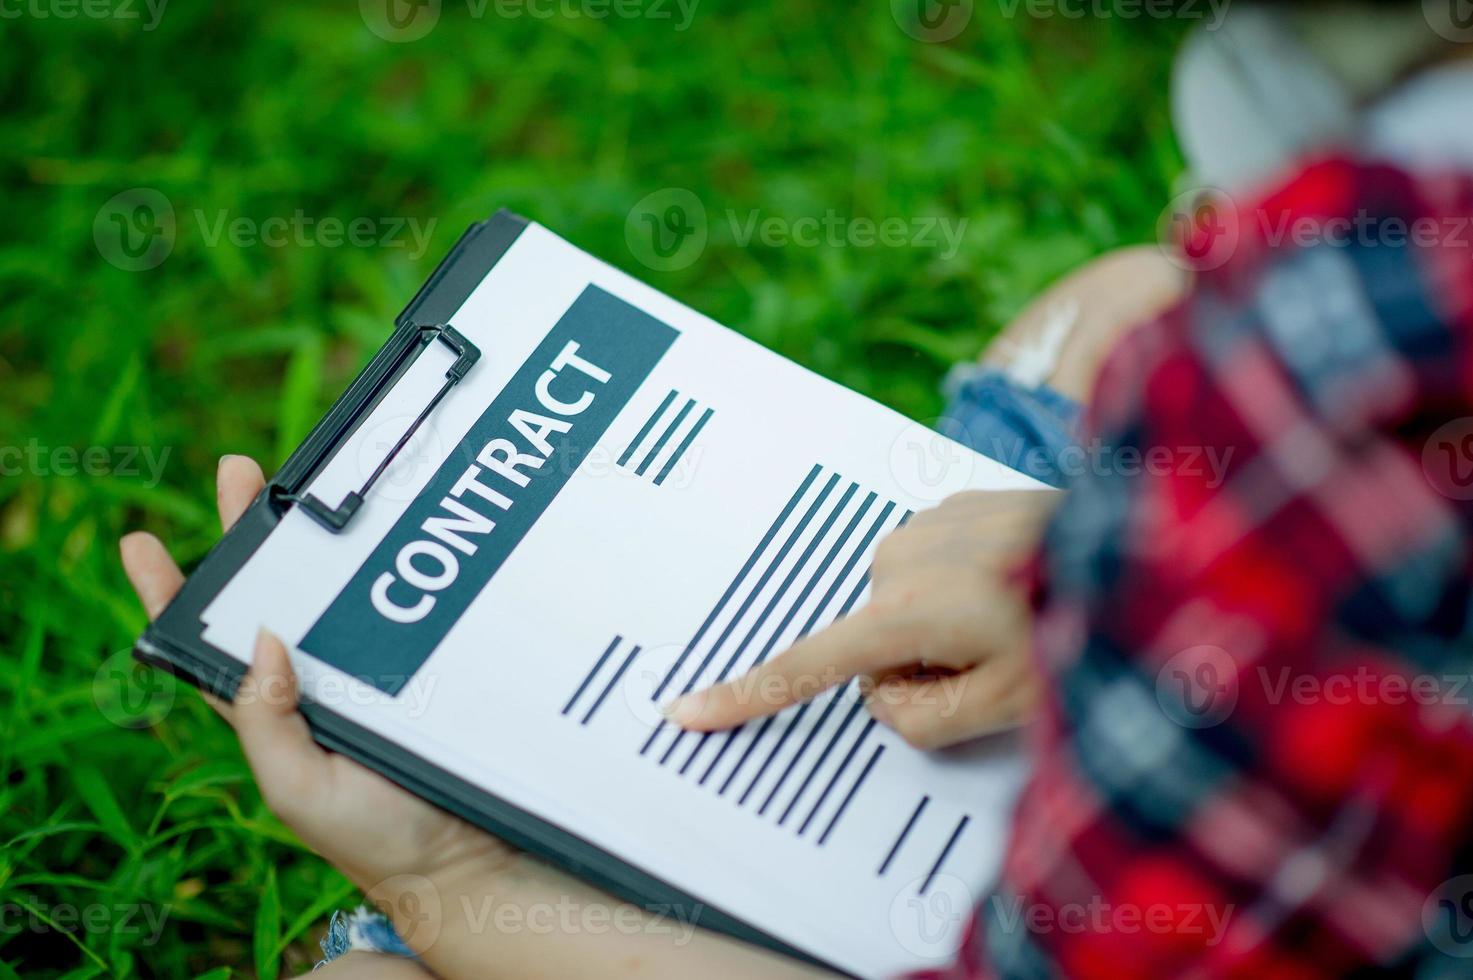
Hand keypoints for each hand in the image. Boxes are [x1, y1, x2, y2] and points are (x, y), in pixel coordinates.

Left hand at [122, 456, 830, 978]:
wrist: (471, 852)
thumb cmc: (375, 833)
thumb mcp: (298, 789)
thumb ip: (265, 723)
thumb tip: (260, 637)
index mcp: (276, 709)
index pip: (211, 644)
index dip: (174, 595)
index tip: (144, 539)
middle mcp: (322, 675)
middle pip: (275, 590)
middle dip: (250, 530)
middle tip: (241, 469)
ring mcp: (378, 663)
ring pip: (342, 584)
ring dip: (324, 531)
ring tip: (312, 477)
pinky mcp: (431, 658)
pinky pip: (410, 603)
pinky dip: (404, 564)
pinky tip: (404, 525)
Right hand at [666, 490, 1057, 748]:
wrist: (1139, 538)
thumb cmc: (1081, 622)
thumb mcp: (1004, 707)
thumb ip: (921, 721)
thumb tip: (886, 693)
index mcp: (906, 611)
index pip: (808, 667)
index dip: (747, 696)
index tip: (686, 713)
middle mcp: (899, 558)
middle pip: (874, 648)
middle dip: (921, 665)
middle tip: (999, 656)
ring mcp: (924, 525)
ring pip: (902, 609)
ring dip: (944, 624)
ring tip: (1016, 610)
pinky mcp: (948, 506)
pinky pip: (928, 570)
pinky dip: (958, 588)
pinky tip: (1015, 580)